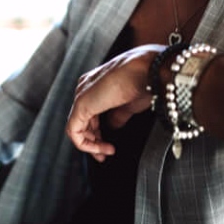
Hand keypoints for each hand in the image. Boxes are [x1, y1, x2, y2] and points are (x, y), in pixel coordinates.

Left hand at [65, 44, 162, 162]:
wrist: (149, 70)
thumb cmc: (145, 82)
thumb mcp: (129, 104)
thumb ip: (118, 116)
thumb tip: (113, 126)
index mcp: (96, 84)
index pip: (90, 114)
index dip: (98, 133)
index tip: (109, 147)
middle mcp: (85, 88)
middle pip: (82, 121)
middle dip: (94, 141)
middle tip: (106, 153)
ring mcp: (82, 95)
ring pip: (76, 127)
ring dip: (91, 144)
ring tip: (106, 152)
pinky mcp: (82, 104)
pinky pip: (74, 130)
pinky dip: (85, 144)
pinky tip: (100, 149)